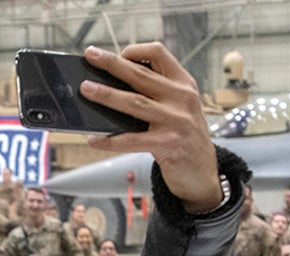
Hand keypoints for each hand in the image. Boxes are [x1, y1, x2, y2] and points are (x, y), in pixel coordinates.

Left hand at [82, 43, 221, 211]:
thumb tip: (110, 87)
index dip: (137, 50)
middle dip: (112, 64)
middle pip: (141, 75)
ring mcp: (176, 121)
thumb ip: (155, 94)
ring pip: (135, 103)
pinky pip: (131, 140)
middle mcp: (182, 98)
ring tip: (86, 89)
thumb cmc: (183, 136)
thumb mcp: (178, 107)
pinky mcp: (168, 144)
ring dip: (107, 96)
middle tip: (91, 56)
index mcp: (183, 83)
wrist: (203, 171)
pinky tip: (93, 139)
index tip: (117, 54)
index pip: (160, 54)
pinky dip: (110, 140)